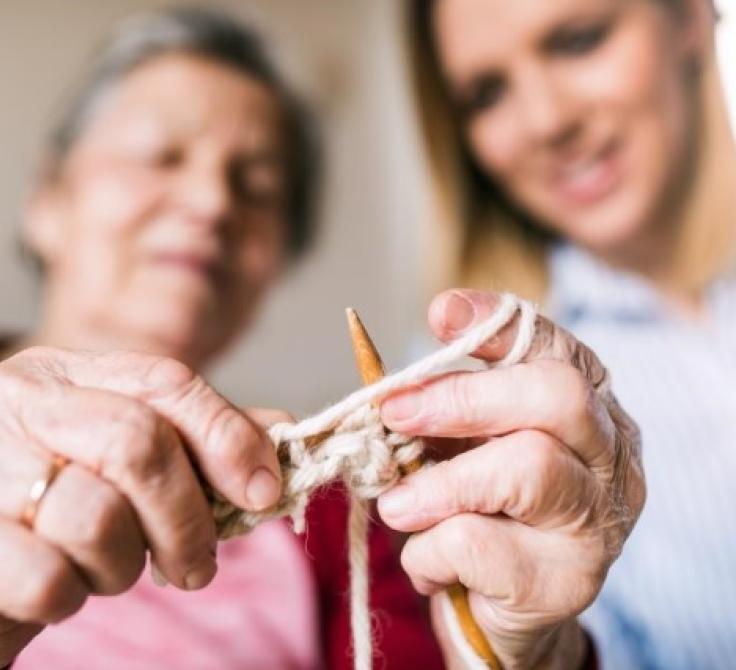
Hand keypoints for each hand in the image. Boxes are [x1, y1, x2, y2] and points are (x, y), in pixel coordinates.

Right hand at [0, 348, 281, 669]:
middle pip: (138, 442)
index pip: (165, 382)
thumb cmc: (50, 520)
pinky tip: (54, 593)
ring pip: (95, 515)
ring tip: (104, 571)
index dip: (228, 436)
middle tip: (194, 566)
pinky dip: (68, 599)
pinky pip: (43, 576)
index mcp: (59, 372)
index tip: (265, 491)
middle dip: (187, 519)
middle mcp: (6, 397)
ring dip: (122, 565)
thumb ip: (199, 446)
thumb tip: (284, 432)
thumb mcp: (124, 472)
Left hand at [376, 290, 644, 668]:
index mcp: (584, 406)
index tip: (441, 313)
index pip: (554, 346)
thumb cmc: (478, 512)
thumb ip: (436, 413)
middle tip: (394, 412)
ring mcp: (596, 520)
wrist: (497, 614)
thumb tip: (388, 387)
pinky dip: (430, 551)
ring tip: (395, 506)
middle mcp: (608, 455)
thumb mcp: (456, 448)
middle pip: (557, 396)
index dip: (497, 324)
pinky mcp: (568, 581)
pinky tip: (426, 563)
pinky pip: (483, 545)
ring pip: (528, 469)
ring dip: (439, 484)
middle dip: (463, 396)